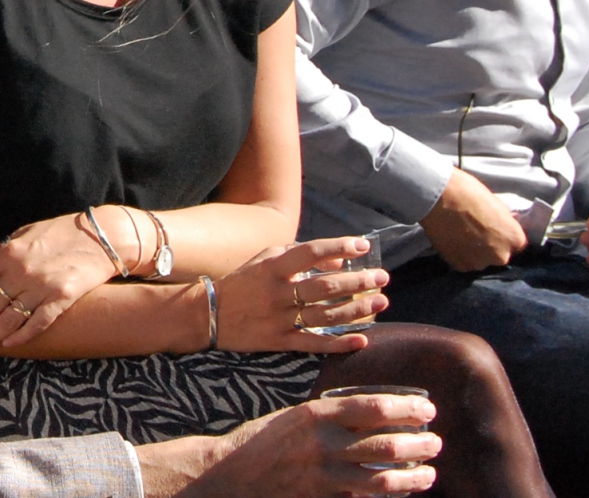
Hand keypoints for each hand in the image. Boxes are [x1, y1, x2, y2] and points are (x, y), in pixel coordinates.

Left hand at [0, 211, 117, 352]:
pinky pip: (37, 323)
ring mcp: (42, 287)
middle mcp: (21, 271)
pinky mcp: (62, 299)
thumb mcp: (24, 235)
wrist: (101, 235)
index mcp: (7, 253)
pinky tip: (9, 344)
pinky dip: (21, 336)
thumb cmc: (58, 233)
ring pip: (9, 319)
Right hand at [140, 392, 439, 497]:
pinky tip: (403, 492)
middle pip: (384, 443)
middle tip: (435, 441)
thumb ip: (330, 416)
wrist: (229, 474)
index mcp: (314, 414)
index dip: (406, 407)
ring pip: (381, 478)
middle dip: (418, 443)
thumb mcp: (294, 417)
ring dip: (412, 475)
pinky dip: (389, 496)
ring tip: (429, 472)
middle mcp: (321, 444)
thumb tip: (374, 412)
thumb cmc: (262, 441)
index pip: (372, 407)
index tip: (427, 408)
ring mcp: (322, 476)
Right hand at [213, 239, 385, 353]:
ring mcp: (280, 319)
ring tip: (380, 302)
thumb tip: (335, 260)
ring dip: (358, 309)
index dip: (340, 248)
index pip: (312, 253)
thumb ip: (297, 257)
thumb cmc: (241, 282)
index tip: (363, 245)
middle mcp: (278, 293)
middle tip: (382, 277)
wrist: (206, 313)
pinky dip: (340, 343)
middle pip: (326, 287)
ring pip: (327, 315)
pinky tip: (362, 339)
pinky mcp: (279, 341)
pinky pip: (314, 343)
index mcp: (273, 268)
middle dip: (359, 281)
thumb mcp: (263, 261)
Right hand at [420, 169, 526, 271]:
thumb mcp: (496, 204)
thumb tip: (502, 225)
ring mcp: (480, 263)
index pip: (516, 244)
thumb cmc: (468, 192)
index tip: (493, 229)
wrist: (438, 197)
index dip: (503, 236)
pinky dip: (458, 254)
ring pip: (480, 260)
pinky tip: (451, 240)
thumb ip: (503, 221)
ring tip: (460, 236)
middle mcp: (502, 256)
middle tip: (475, 232)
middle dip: (490, 246)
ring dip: (474, 252)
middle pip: (499, 255)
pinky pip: (463, 262)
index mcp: (515, 239)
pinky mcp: (459, 265)